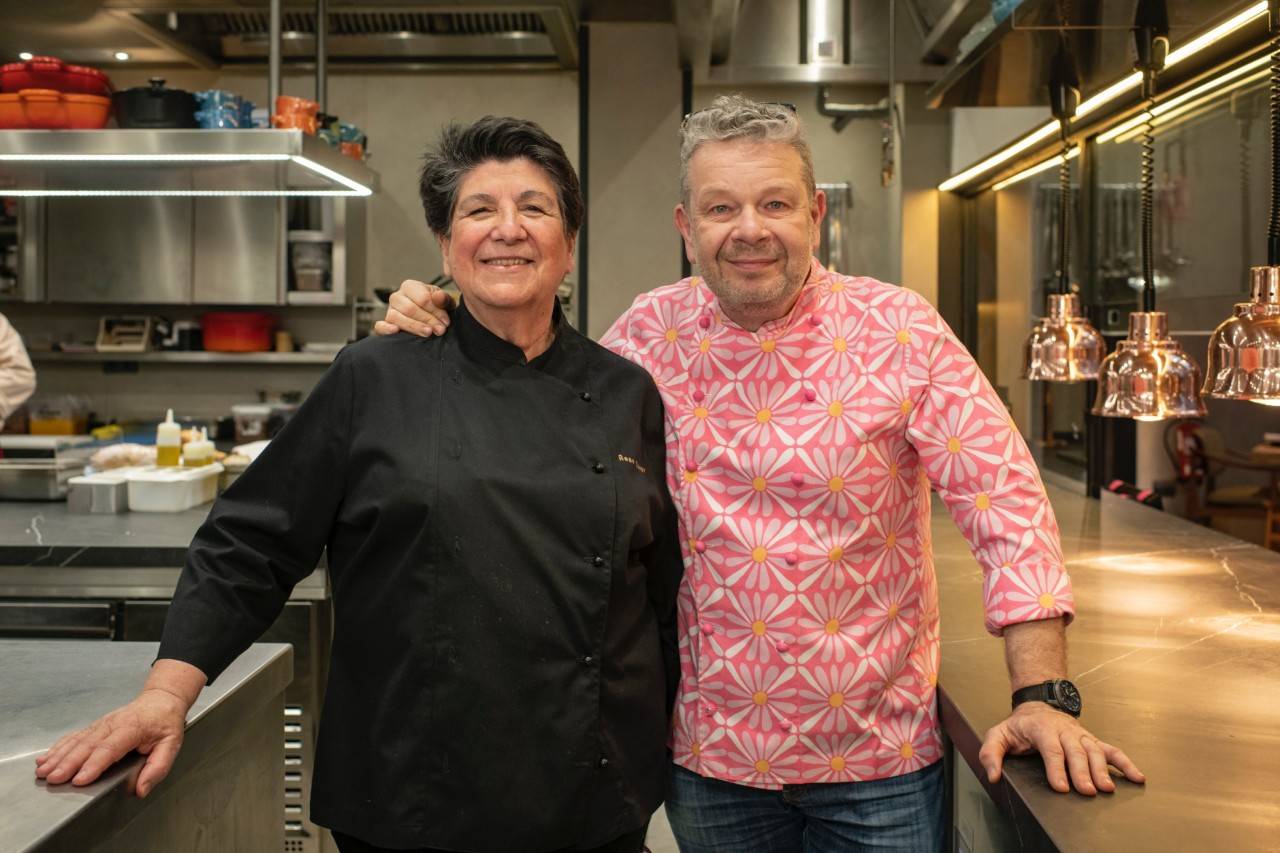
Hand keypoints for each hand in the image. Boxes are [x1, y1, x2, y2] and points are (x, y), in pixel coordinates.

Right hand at [34, 688, 187, 797]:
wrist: (161, 699)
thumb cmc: (166, 723)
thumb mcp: (171, 744)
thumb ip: (158, 767)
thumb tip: (142, 789)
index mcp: (133, 728)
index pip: (110, 748)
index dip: (94, 765)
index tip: (79, 780)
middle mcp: (113, 724)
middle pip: (88, 745)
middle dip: (68, 763)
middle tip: (53, 779)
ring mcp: (102, 724)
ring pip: (77, 741)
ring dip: (58, 756)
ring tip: (43, 771)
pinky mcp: (95, 726)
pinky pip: (75, 736)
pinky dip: (59, 747)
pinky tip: (46, 758)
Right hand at [372, 279, 454, 337]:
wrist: (430, 318)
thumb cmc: (436, 307)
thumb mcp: (443, 301)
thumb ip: (443, 298)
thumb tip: (437, 296)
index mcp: (409, 286)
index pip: (422, 298)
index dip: (436, 311)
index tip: (446, 321)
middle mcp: (397, 297)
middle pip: (410, 309)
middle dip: (427, 320)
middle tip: (440, 330)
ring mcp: (389, 310)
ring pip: (396, 317)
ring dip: (414, 326)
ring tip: (428, 332)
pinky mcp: (385, 324)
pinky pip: (380, 326)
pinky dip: (386, 328)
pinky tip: (396, 331)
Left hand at [978, 702, 1144, 795]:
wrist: (1038, 704)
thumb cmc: (1019, 725)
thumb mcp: (998, 734)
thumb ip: (991, 753)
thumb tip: (993, 774)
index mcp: (1041, 729)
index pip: (1050, 749)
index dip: (1056, 768)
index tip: (1060, 787)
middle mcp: (1064, 731)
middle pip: (1075, 751)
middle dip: (1081, 772)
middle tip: (1086, 791)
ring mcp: (1081, 735)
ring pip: (1094, 751)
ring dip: (1102, 769)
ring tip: (1106, 788)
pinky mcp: (1091, 740)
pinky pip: (1111, 750)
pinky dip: (1125, 763)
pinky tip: (1137, 777)